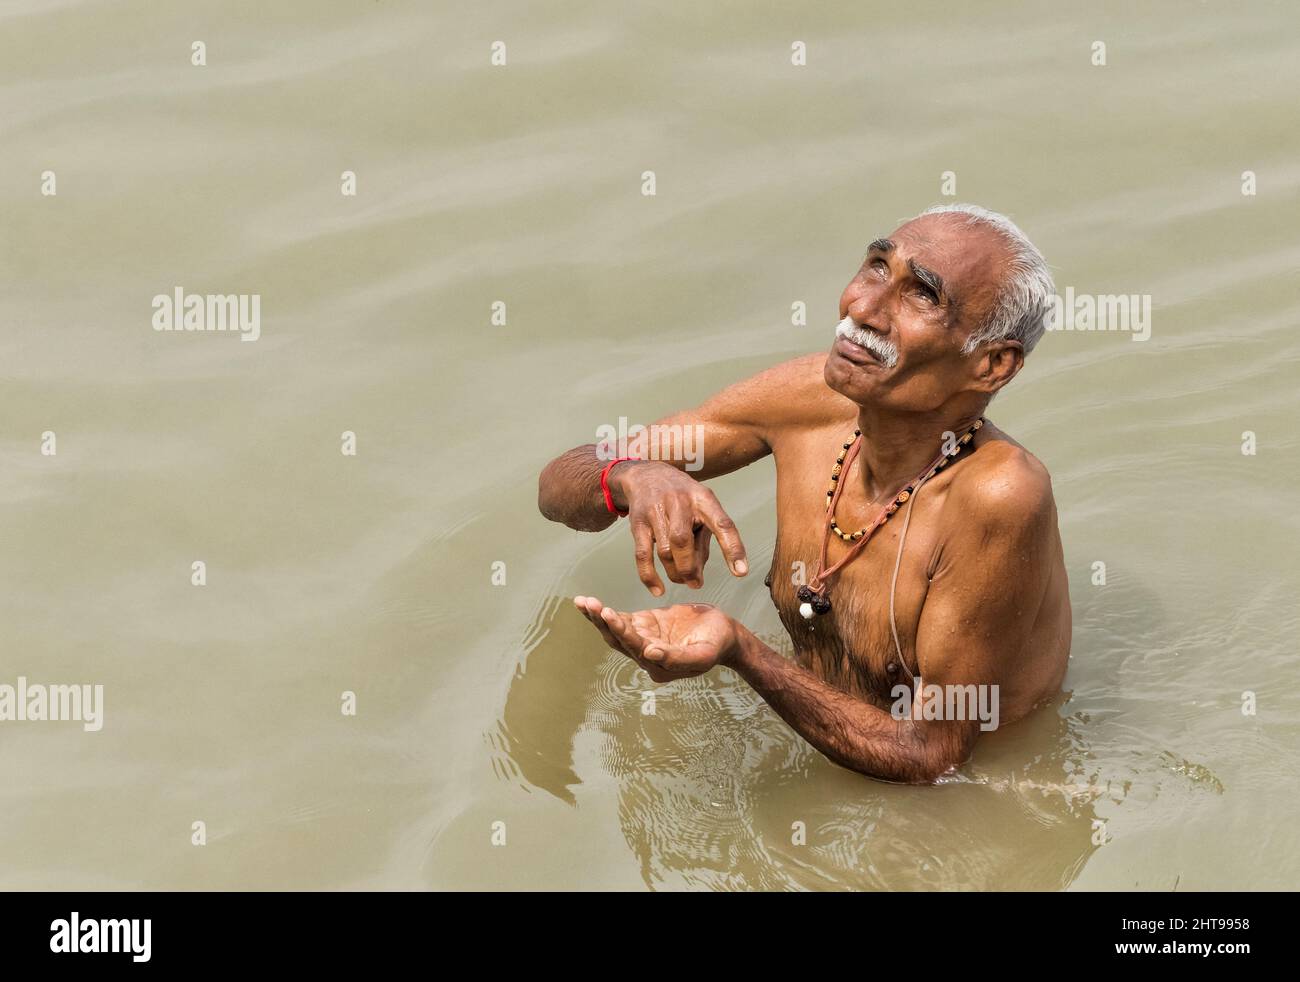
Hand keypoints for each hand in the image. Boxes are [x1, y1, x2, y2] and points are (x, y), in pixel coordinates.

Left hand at [573, 595, 739, 682]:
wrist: (724, 634)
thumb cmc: (717, 643)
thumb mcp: (703, 653)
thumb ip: (677, 658)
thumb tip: (649, 654)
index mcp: (659, 667)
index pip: (635, 648)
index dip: (621, 631)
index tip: (609, 614)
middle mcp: (646, 656)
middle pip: (618, 640)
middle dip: (603, 622)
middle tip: (591, 604)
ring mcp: (643, 640)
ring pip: (614, 631)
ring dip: (597, 617)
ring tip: (583, 602)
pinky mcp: (643, 626)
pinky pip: (619, 620)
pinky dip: (602, 613)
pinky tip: (587, 604)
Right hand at [610, 461, 747, 595]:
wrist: (646, 475)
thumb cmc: (681, 498)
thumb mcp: (700, 510)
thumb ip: (703, 541)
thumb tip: (697, 576)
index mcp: (703, 498)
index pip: (722, 524)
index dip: (733, 548)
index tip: (741, 572)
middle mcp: (679, 502)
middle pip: (683, 541)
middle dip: (690, 568)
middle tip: (696, 584)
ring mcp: (656, 511)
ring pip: (665, 550)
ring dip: (675, 572)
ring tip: (682, 580)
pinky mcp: (638, 523)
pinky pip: (643, 555)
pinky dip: (650, 576)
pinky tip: (658, 589)